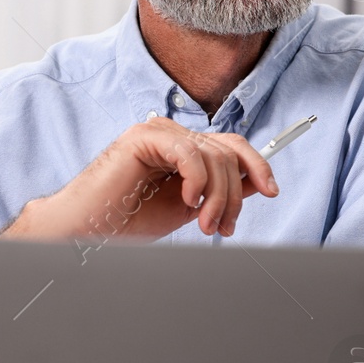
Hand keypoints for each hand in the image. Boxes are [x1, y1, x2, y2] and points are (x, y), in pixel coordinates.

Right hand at [1, 118, 277, 240]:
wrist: (91, 229)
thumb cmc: (131, 220)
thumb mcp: (190, 206)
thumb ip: (220, 189)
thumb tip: (258, 181)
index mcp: (184, 149)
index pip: (232, 146)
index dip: (257, 165)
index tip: (272, 191)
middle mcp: (174, 135)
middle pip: (227, 153)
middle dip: (234, 195)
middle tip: (223, 227)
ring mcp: (159, 133)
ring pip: (214, 156)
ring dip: (218, 197)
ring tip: (205, 225)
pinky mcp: (143, 137)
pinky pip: (189, 152)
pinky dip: (197, 180)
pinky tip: (189, 202)